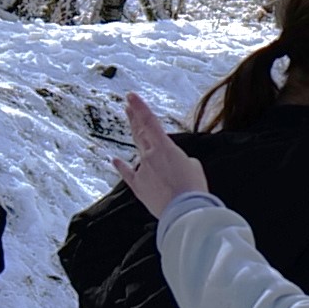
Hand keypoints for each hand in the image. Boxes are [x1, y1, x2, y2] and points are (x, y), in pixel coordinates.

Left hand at [117, 90, 210, 214]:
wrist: (184, 210)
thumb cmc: (193, 188)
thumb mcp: (193, 166)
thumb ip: (182, 160)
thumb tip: (176, 164)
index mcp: (164, 147)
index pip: (149, 122)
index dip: (139, 107)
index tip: (130, 96)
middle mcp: (149, 156)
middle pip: (140, 132)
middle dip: (134, 117)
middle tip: (127, 106)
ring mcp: (142, 171)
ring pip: (136, 150)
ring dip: (134, 136)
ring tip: (131, 124)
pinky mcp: (139, 187)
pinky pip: (128, 174)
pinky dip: (122, 166)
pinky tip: (115, 159)